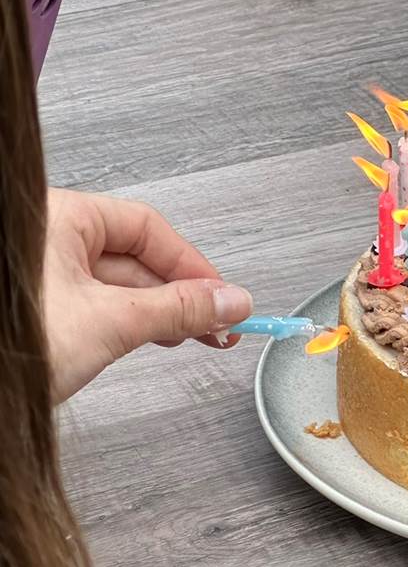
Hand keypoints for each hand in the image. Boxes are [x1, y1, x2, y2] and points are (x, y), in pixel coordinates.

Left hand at [43, 189, 251, 401]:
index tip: (221, 295)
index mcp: (58, 218)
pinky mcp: (37, 309)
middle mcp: (46, 239)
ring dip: (158, 312)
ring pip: (116, 284)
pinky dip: (128, 323)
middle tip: (215, 322)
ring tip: (190, 336)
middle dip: (180, 294)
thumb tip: (227, 301)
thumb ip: (177, 309)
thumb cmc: (6, 349)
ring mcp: (39, 276)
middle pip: (135, 257)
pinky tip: (148, 340)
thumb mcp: (109, 324)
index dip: (192, 264)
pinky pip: (95, 304)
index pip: (146, 227)